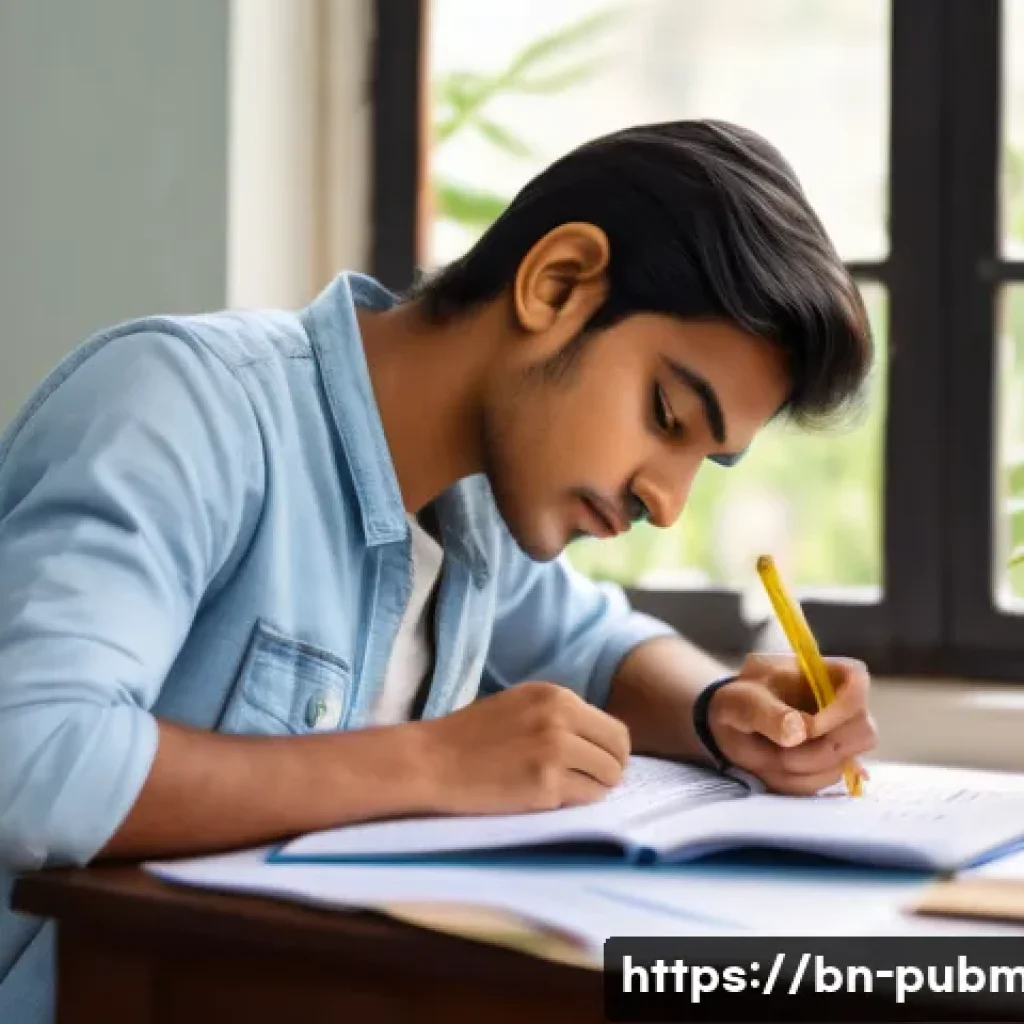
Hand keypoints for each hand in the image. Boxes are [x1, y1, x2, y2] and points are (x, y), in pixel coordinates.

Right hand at [416, 681, 630, 814]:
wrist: (430, 761)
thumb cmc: (470, 737)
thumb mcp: (520, 705)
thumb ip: (560, 716)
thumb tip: (603, 743)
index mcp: (556, 695)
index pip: (614, 728)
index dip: (609, 752)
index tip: (595, 765)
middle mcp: (560, 717)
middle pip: (618, 753)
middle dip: (608, 772)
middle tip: (587, 784)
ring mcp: (554, 750)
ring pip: (608, 778)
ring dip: (593, 789)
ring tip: (562, 791)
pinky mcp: (544, 784)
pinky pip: (585, 799)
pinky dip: (573, 803)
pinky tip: (546, 798)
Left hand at [705, 654, 876, 794]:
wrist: (731, 727)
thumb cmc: (740, 700)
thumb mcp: (741, 700)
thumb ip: (767, 712)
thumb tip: (799, 732)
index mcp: (825, 673)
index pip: (858, 684)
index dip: (842, 711)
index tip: (810, 729)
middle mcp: (843, 706)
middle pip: (863, 733)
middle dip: (818, 750)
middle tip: (780, 751)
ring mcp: (842, 738)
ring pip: (844, 763)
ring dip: (802, 768)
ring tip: (770, 754)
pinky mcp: (832, 766)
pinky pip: (826, 784)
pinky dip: (795, 782)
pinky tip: (774, 766)